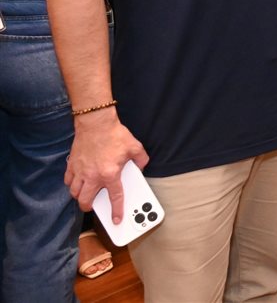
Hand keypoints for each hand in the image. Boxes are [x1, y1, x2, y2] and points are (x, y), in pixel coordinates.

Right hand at [65, 108, 148, 223]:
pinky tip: (77, 182)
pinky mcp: (71, 164)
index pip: (115, 197)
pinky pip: (67, 181)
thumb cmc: (115, 134)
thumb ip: (142, 159)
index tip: (116, 220)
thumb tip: (142, 167)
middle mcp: (93, 176)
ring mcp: (80, 171)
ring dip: (79, 196)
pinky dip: (71, 184)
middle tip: (94, 205)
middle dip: (89, 207)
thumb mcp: (135, 147)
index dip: (116, 211)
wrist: (96, 123)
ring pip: (74, 193)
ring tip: (86, 195)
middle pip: (85, 201)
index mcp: (110, 174)